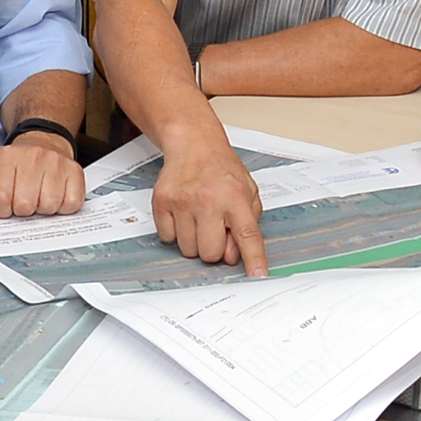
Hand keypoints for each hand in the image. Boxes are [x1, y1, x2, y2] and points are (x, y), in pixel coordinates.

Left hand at [0, 131, 84, 218]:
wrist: (44, 141)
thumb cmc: (17, 166)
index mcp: (4, 158)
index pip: (0, 198)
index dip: (2, 210)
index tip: (6, 207)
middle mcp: (31, 157)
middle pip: (25, 205)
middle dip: (23, 211)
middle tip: (24, 201)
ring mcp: (55, 163)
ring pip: (48, 206)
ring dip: (43, 210)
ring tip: (39, 198)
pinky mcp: (75, 171)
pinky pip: (71, 204)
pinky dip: (63, 208)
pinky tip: (56, 197)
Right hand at [152, 140, 267, 275]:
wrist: (194, 144)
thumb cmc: (222, 169)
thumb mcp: (248, 192)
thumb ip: (247, 225)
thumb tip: (233, 256)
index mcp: (236, 197)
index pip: (248, 235)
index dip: (254, 259)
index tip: (257, 276)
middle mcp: (208, 200)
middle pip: (210, 253)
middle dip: (214, 248)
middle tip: (215, 228)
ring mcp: (182, 202)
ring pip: (188, 250)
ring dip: (195, 240)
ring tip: (199, 217)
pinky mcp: (162, 203)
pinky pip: (168, 238)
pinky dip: (176, 232)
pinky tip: (184, 214)